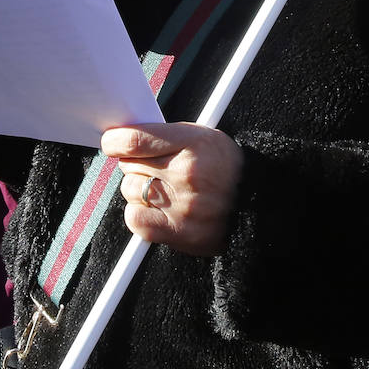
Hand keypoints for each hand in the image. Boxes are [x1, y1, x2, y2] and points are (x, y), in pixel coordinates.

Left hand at [107, 122, 243, 256]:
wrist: (257, 203)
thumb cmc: (228, 167)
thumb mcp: (204, 136)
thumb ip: (167, 137)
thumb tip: (127, 139)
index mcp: (194, 142)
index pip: (137, 139)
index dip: (115, 141)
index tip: (111, 142)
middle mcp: (186, 173)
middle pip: (130, 165)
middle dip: (135, 164)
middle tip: (153, 167)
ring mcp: (182, 205)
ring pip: (130, 191)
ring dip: (138, 189)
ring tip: (161, 189)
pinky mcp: (179, 231)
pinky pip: (135, 220)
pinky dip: (139, 214)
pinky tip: (155, 209)